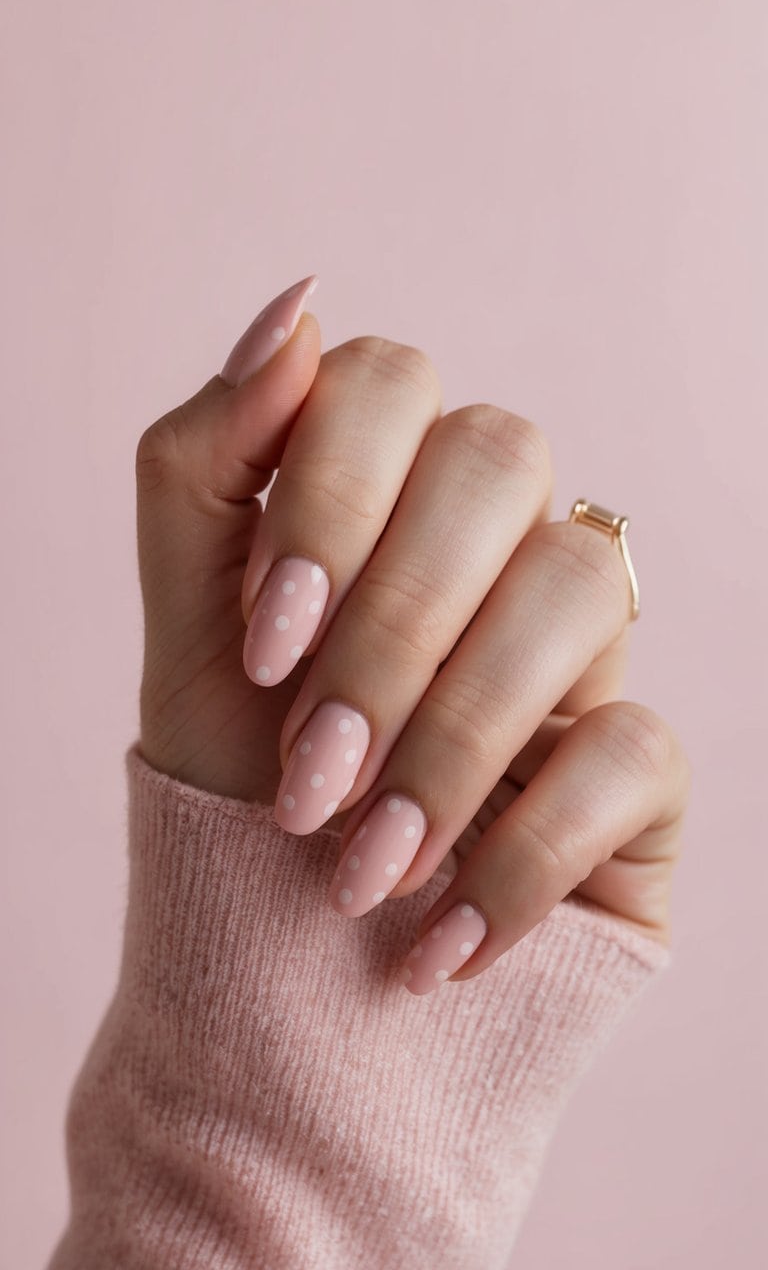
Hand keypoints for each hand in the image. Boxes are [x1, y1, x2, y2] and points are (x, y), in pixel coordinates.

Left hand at [136, 275, 688, 994]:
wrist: (289, 966)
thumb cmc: (240, 785)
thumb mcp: (187, 630)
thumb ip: (205, 466)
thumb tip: (294, 303)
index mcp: (387, 490)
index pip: (391, 383)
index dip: (328, 496)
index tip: (269, 644)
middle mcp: (496, 542)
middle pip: (499, 459)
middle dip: (388, 626)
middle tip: (308, 772)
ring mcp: (578, 647)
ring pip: (573, 590)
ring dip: (450, 741)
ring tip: (361, 868)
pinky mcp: (638, 764)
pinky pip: (633, 749)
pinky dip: (520, 855)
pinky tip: (440, 937)